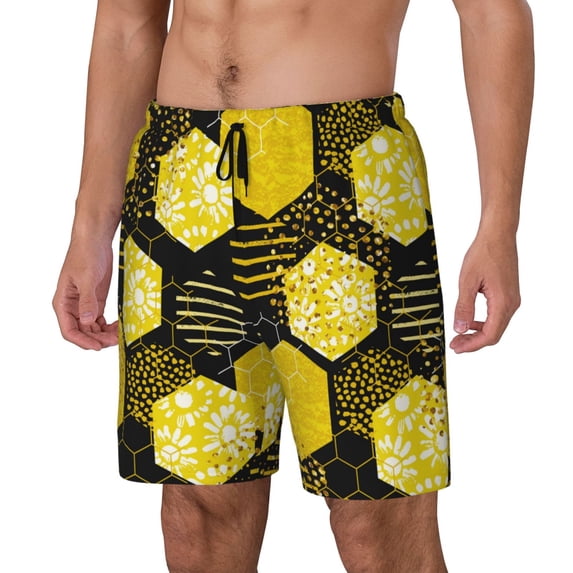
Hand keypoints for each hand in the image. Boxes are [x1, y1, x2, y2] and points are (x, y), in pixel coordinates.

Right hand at [53, 240, 117, 349]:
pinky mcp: (96, 302)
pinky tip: (119, 327)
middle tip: (115, 341)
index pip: (69, 331)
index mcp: (63, 303)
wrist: (94, 241)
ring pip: (92, 329)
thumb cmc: (85, 255)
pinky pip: (100, 321)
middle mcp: (72, 307)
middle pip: (83, 332)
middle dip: (97, 339)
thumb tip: (86, 321)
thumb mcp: (86, 278)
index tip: (97, 346)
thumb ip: (87, 301)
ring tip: (119, 336)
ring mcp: (84, 305)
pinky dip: (109, 327)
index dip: (82, 341)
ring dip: (104, 335)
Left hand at [450, 232, 520, 353]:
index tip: (456, 348)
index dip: (472, 345)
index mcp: (503, 302)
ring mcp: (512, 299)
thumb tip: (459, 328)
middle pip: (494, 334)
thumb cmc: (484, 253)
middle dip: (473, 342)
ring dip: (478, 333)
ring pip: (496, 326)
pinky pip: (497, 316)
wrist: (498, 235)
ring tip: (459, 335)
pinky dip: (483, 322)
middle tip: (455, 345)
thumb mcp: (467, 281)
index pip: (490, 335)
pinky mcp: (509, 294)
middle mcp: (511, 303)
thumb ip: (463, 307)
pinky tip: (470, 322)